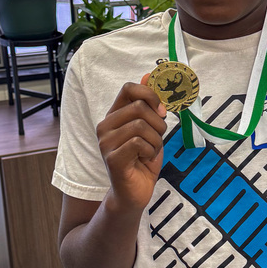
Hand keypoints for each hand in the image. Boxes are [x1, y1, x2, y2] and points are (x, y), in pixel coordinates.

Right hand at [96, 74, 167, 210]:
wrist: (134, 193)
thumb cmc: (142, 160)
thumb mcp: (150, 128)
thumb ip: (148, 104)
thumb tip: (148, 74)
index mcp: (113, 115)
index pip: (129, 88)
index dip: (150, 95)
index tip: (162, 111)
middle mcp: (105, 126)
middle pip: (139, 107)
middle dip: (158, 124)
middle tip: (157, 139)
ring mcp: (105, 142)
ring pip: (142, 125)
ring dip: (156, 140)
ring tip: (150, 151)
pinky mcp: (112, 158)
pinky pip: (139, 143)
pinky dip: (151, 151)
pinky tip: (144, 160)